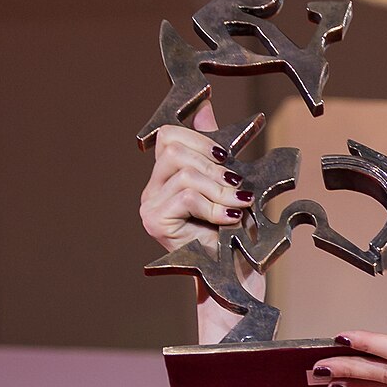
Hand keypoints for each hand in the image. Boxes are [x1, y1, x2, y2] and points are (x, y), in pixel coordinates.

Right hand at [141, 101, 250, 255]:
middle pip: (174, 149)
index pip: (171, 136)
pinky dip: (214, 205)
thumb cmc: (235, 238)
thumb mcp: (228, 186)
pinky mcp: (155, 222)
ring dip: (218, 189)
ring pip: (183, 172)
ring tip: (236, 207)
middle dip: (213, 166)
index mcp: (165, 178)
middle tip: (237, 188)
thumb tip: (204, 106)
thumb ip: (214, 150)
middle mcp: (151, 191)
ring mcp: (149, 207)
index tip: (228, 160)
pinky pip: (186, 195)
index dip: (202, 141)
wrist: (236, 280)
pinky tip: (228, 219)